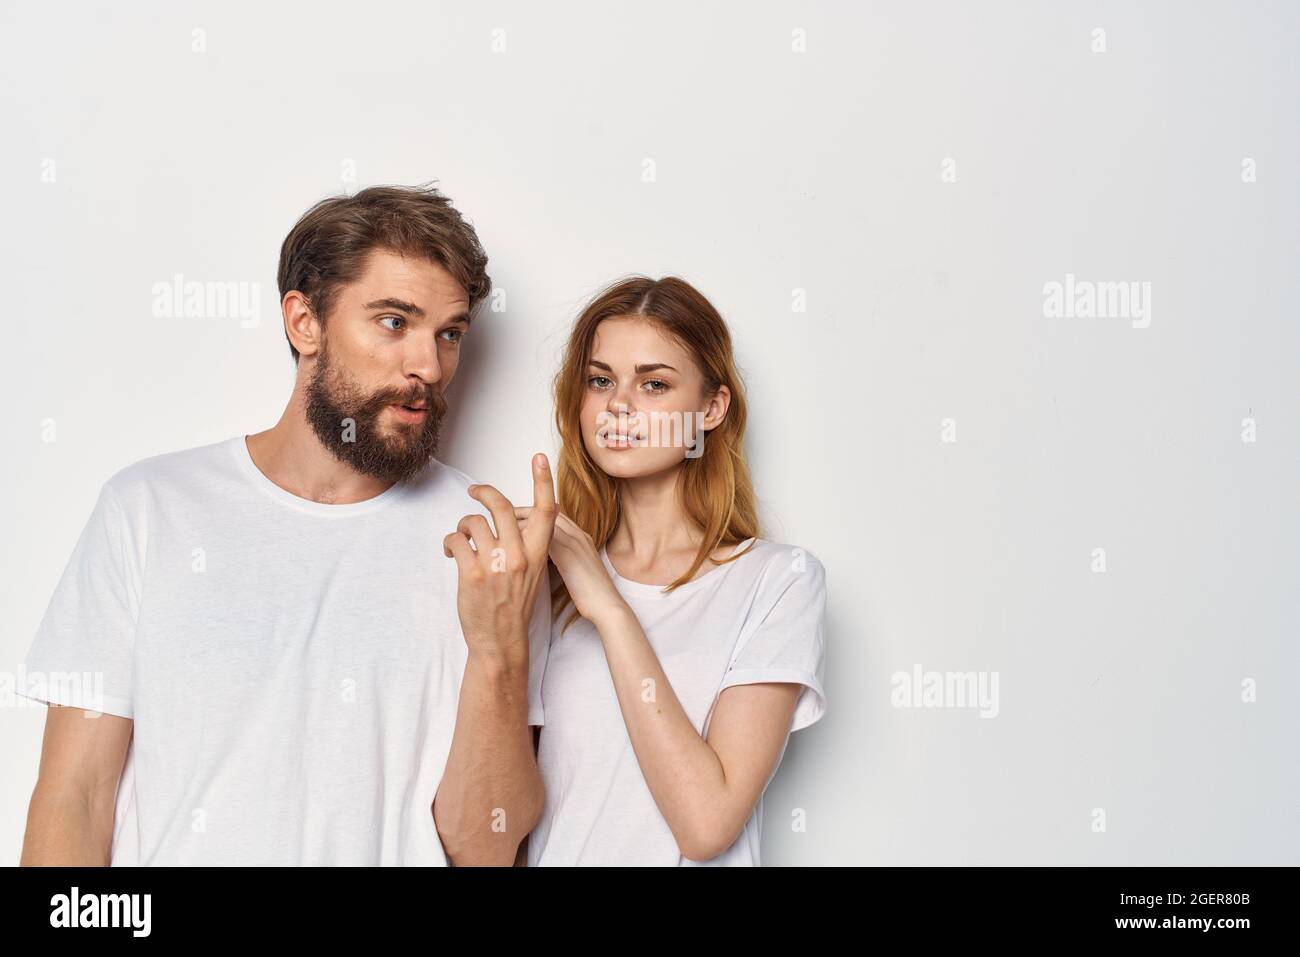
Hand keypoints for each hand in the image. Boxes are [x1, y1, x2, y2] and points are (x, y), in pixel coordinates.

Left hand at [443, 454, 557, 659]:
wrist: (501, 642)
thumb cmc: (514, 607)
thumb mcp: (533, 574)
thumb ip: (526, 546)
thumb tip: (511, 521)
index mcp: (538, 554)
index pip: (546, 510)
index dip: (543, 481)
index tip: (539, 458)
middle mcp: (519, 555)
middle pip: (503, 506)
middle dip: (485, 492)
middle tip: (474, 490)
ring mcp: (495, 564)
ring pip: (473, 522)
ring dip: (462, 525)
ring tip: (460, 539)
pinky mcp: (471, 574)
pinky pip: (455, 541)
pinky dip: (449, 543)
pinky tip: (451, 553)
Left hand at [513, 506, 626, 625]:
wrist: (608, 608)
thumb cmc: (591, 595)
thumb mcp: (576, 570)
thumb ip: (562, 559)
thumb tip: (544, 559)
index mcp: (581, 537)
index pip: (552, 514)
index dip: (532, 513)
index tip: (513, 518)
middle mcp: (578, 534)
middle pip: (546, 511)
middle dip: (522, 512)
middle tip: (502, 518)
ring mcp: (575, 542)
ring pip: (542, 520)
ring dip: (519, 522)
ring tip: (501, 529)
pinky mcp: (569, 554)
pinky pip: (543, 536)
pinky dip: (524, 536)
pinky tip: (509, 545)